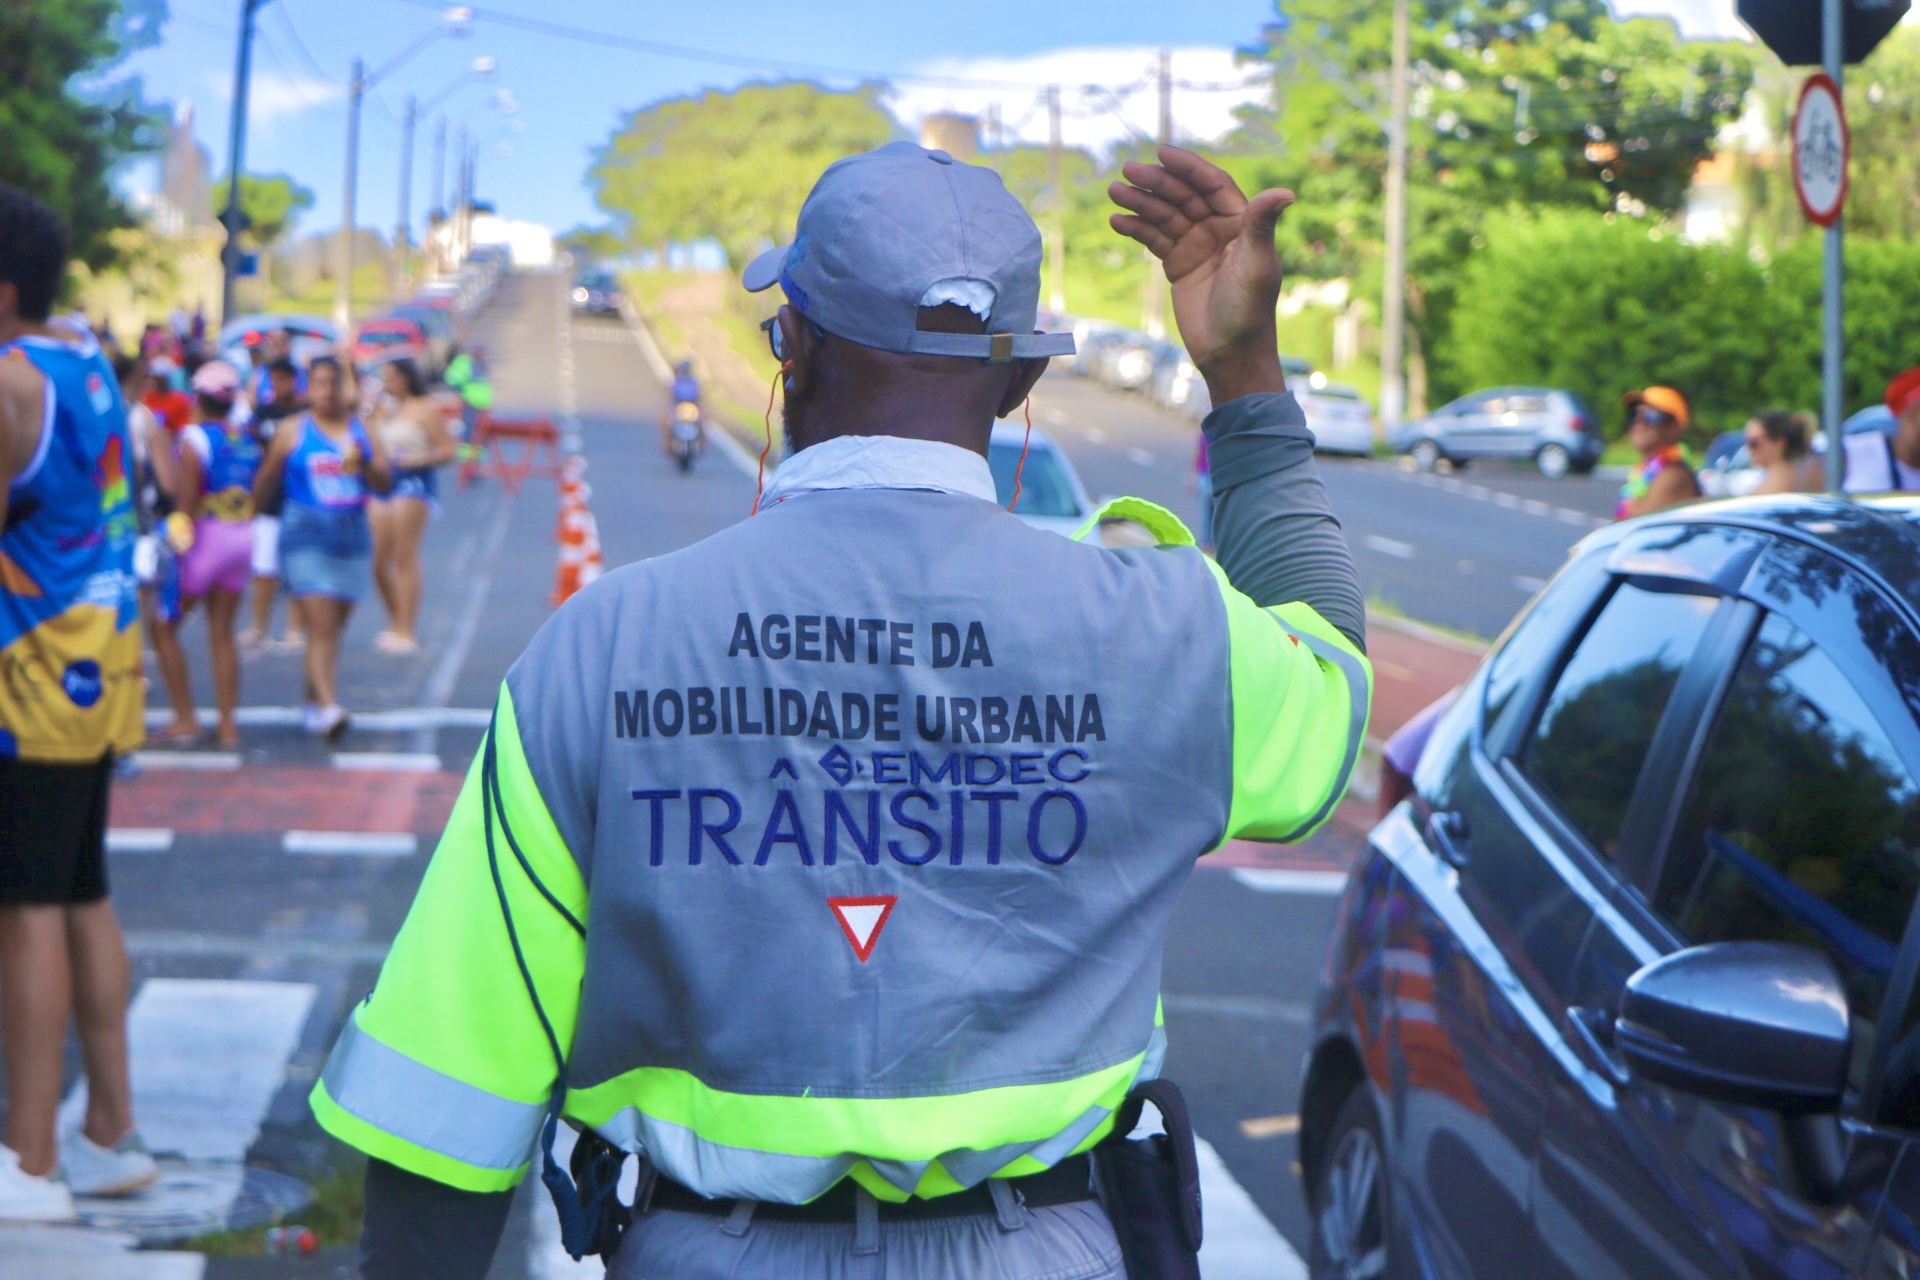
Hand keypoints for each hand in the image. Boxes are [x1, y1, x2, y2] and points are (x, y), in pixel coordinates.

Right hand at [1109, 146, 1294, 404]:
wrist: (1230, 352)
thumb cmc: (1250, 308)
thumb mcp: (1257, 263)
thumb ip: (1262, 223)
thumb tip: (1287, 192)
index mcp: (1240, 222)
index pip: (1211, 184)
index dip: (1188, 167)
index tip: (1162, 153)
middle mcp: (1218, 228)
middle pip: (1183, 196)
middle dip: (1156, 183)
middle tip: (1127, 172)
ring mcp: (1196, 245)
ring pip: (1164, 215)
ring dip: (1139, 203)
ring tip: (1114, 192)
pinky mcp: (1177, 264)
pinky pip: (1153, 239)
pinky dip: (1136, 229)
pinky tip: (1116, 221)